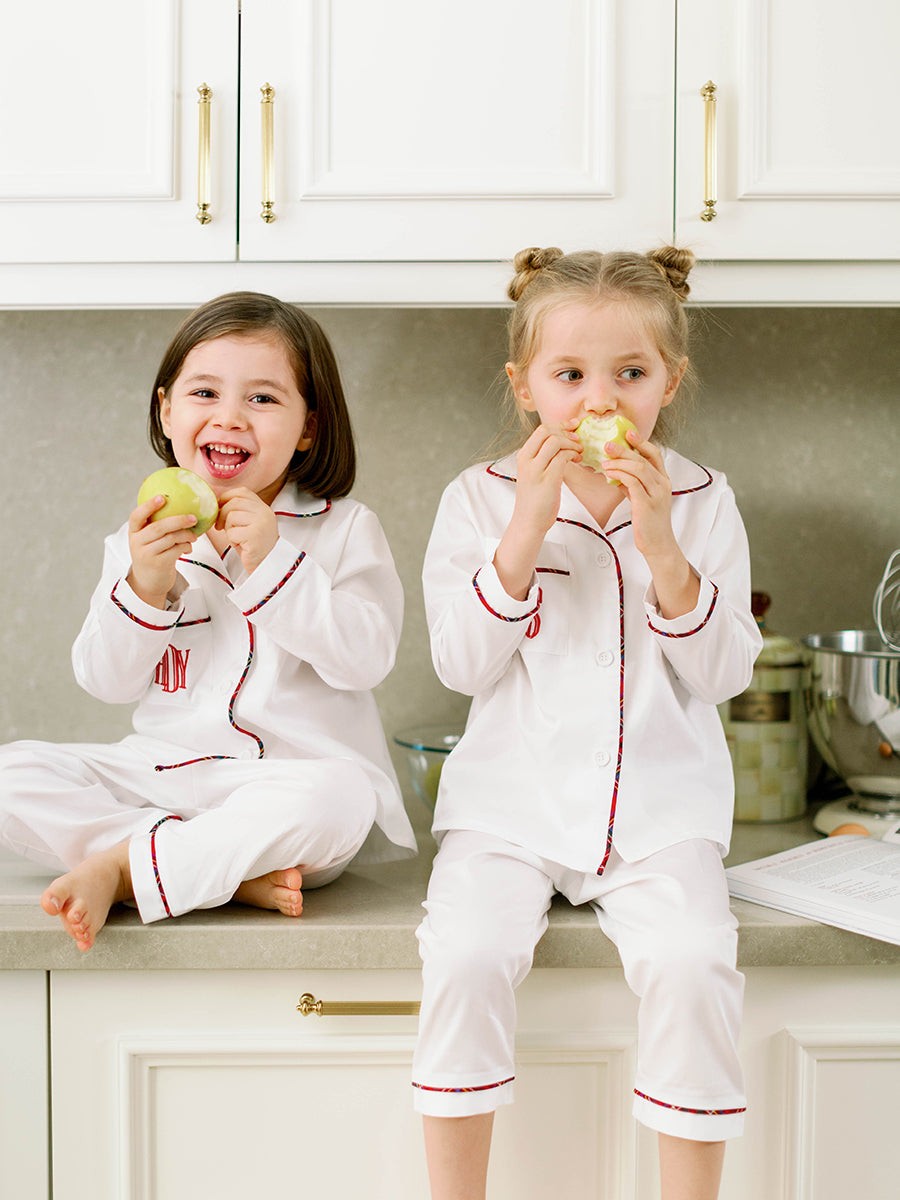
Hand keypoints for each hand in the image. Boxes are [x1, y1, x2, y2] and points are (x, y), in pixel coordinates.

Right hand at [126, 495, 197, 608]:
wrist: (148, 581)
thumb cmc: (152, 554)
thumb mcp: (147, 539)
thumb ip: (156, 524)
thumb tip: (180, 505)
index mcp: (134, 531)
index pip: (137, 516)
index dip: (148, 506)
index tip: (162, 497)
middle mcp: (137, 542)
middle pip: (159, 527)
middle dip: (178, 520)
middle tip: (193, 518)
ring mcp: (147, 554)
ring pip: (170, 539)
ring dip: (186, 535)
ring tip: (193, 536)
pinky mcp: (158, 564)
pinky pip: (176, 550)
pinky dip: (186, 546)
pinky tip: (188, 547)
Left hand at [215, 487, 278, 573]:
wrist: (267, 564)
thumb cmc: (253, 545)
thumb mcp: (248, 523)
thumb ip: (239, 510)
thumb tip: (216, 499)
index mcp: (263, 507)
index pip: (242, 492)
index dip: (227, 497)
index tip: (220, 508)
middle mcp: (264, 512)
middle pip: (234, 503)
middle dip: (222, 514)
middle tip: (220, 526)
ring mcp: (261, 523)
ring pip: (232, 516)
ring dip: (228, 529)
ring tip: (236, 538)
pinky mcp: (255, 535)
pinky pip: (232, 532)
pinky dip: (232, 540)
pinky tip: (240, 545)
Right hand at [513, 423, 580, 534]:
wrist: (528, 522)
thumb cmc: (535, 499)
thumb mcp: (534, 473)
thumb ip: (544, 457)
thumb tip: (562, 442)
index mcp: (523, 456)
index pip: (541, 430)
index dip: (560, 425)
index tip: (573, 427)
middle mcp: (527, 460)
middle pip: (547, 431)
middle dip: (566, 433)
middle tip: (578, 441)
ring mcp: (535, 470)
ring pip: (555, 442)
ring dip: (572, 444)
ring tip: (579, 452)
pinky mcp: (547, 480)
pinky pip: (562, 458)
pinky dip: (573, 455)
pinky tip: (577, 461)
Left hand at [602, 432, 698, 616]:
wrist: (657, 545)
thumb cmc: (649, 523)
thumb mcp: (642, 499)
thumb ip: (633, 485)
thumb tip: (617, 474)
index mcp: (663, 480)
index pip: (655, 454)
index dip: (641, 442)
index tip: (627, 433)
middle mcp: (662, 484)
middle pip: (644, 458)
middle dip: (625, 449)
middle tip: (607, 444)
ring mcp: (656, 494)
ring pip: (638, 468)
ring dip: (619, 462)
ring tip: (604, 461)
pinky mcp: (646, 504)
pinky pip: (632, 483)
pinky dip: (619, 476)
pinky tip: (609, 474)